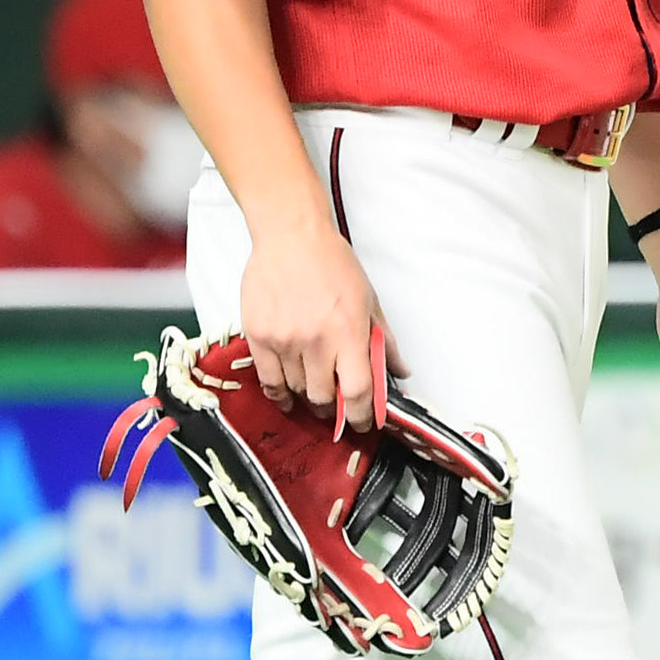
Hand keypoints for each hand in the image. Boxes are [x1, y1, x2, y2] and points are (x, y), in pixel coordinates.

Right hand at [239, 213, 406, 429]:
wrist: (291, 237)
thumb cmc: (333, 263)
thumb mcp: (369, 300)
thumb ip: (384, 341)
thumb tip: (401, 372)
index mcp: (349, 331)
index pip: (359, 392)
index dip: (362, 416)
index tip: (363, 423)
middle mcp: (317, 341)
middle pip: (324, 399)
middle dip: (333, 409)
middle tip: (337, 406)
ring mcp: (285, 341)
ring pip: (297, 392)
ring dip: (307, 398)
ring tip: (314, 388)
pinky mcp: (259, 338)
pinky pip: (269, 382)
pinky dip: (280, 394)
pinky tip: (288, 393)